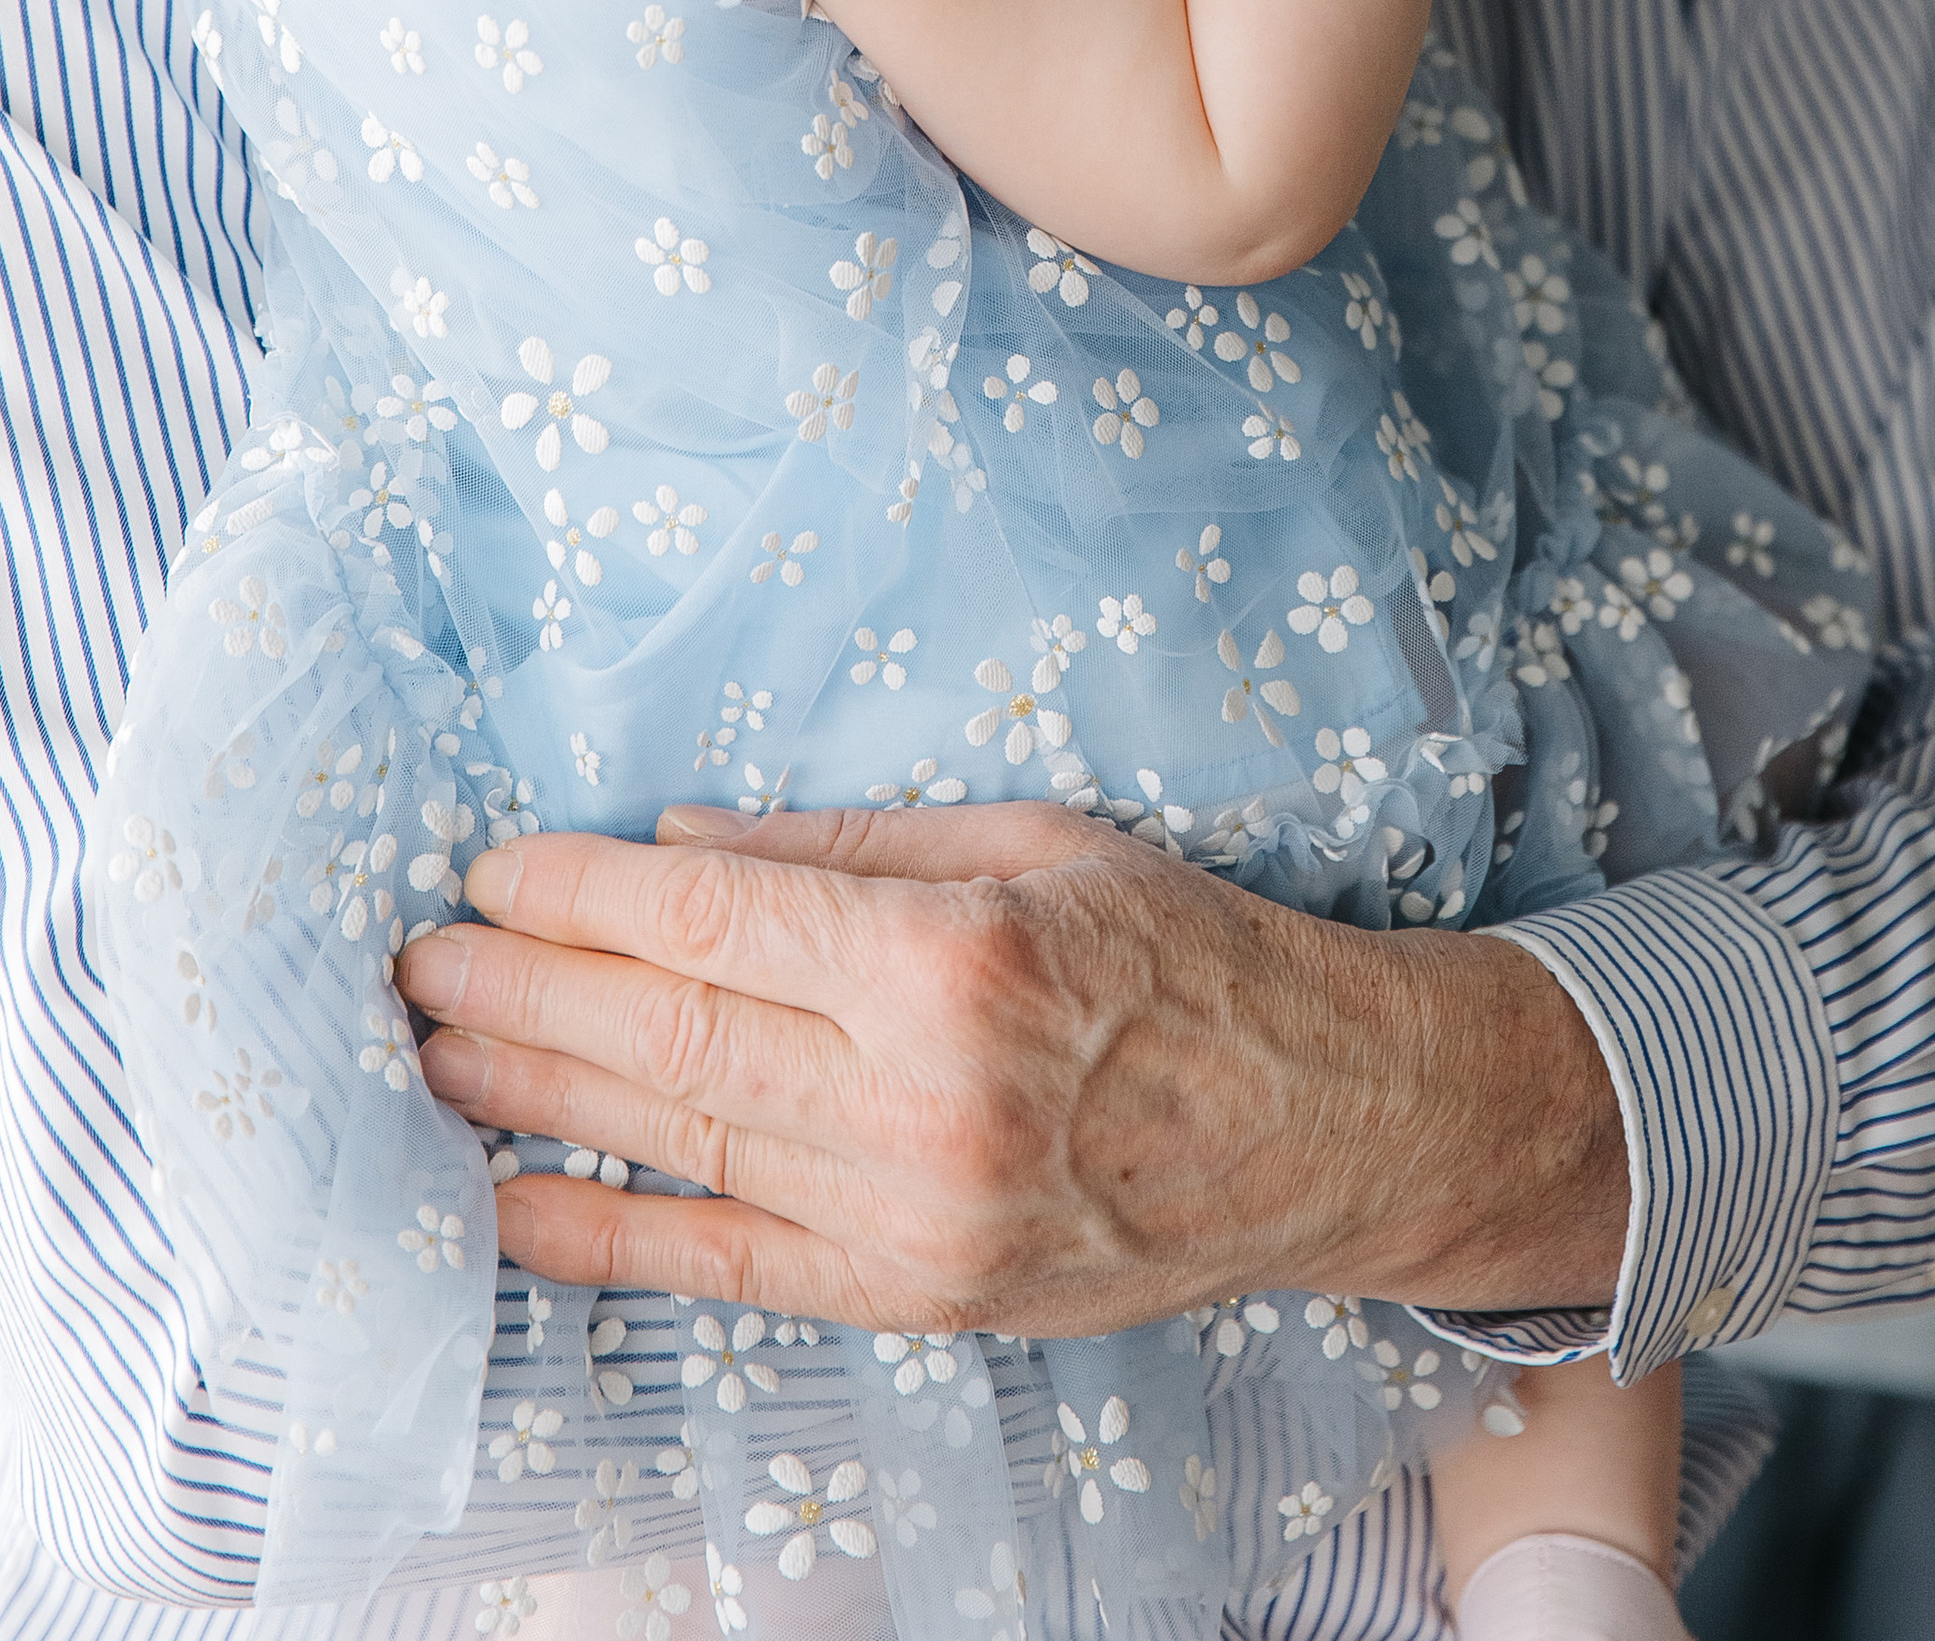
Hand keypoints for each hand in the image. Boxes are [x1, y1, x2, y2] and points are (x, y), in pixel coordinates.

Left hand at [392, 802, 1626, 1331]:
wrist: (1317, 1125)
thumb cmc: (1181, 953)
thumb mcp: (1031, 839)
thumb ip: (845, 847)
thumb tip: (674, 851)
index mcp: (947, 957)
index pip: (708, 920)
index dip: (579, 894)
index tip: (494, 869)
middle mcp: (916, 1095)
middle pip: (664, 1035)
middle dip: (520, 990)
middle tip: (416, 958)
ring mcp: (909, 1213)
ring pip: (675, 1146)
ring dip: (531, 1099)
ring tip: (433, 1054)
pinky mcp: (913, 1296)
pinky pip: (724, 1269)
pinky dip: (605, 1235)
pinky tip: (509, 1200)